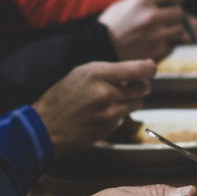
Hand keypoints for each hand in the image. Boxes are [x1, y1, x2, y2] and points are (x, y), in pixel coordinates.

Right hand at [32, 60, 154, 155]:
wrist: (45, 127)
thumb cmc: (61, 98)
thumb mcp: (80, 74)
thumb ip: (108, 71)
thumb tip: (135, 71)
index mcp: (96, 74)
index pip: (137, 70)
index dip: (149, 68)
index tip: (151, 68)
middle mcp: (106, 92)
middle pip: (143, 87)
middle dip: (141, 85)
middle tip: (134, 84)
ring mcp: (109, 112)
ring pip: (137, 102)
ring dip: (132, 99)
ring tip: (113, 98)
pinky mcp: (110, 127)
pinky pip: (125, 116)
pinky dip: (119, 113)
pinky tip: (102, 113)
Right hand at [99, 0, 188, 61]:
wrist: (99, 47)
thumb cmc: (113, 23)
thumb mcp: (127, 2)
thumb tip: (174, 1)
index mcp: (143, 0)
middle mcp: (152, 17)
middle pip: (179, 12)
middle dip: (173, 13)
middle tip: (163, 17)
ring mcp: (156, 35)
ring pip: (179, 29)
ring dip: (172, 29)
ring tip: (157, 30)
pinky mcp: (157, 51)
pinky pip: (172, 45)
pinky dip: (166, 44)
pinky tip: (153, 42)